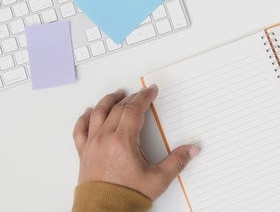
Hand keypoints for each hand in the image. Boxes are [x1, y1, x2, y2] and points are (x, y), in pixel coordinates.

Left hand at [72, 85, 199, 199]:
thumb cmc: (126, 197)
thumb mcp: (158, 179)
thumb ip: (177, 161)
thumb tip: (191, 150)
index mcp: (123, 141)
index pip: (134, 110)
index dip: (144, 97)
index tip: (150, 91)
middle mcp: (105, 139)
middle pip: (117, 109)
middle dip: (131, 98)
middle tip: (141, 94)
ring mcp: (92, 145)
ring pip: (97, 114)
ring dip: (108, 101)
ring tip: (117, 95)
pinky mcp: (84, 153)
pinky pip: (80, 130)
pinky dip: (84, 118)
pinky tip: (88, 113)